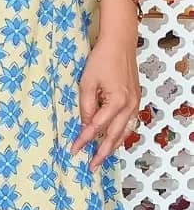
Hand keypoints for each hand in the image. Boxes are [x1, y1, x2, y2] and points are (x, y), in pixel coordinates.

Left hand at [70, 36, 140, 171]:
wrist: (120, 43)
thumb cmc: (102, 59)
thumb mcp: (87, 82)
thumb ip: (86, 105)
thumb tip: (85, 124)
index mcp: (117, 101)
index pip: (97, 127)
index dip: (84, 140)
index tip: (74, 150)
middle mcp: (129, 105)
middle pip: (114, 136)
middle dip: (102, 153)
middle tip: (92, 167)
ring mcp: (135, 103)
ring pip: (125, 132)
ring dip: (113, 146)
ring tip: (102, 158)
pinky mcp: (136, 99)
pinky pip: (129, 122)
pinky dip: (121, 134)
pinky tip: (113, 139)